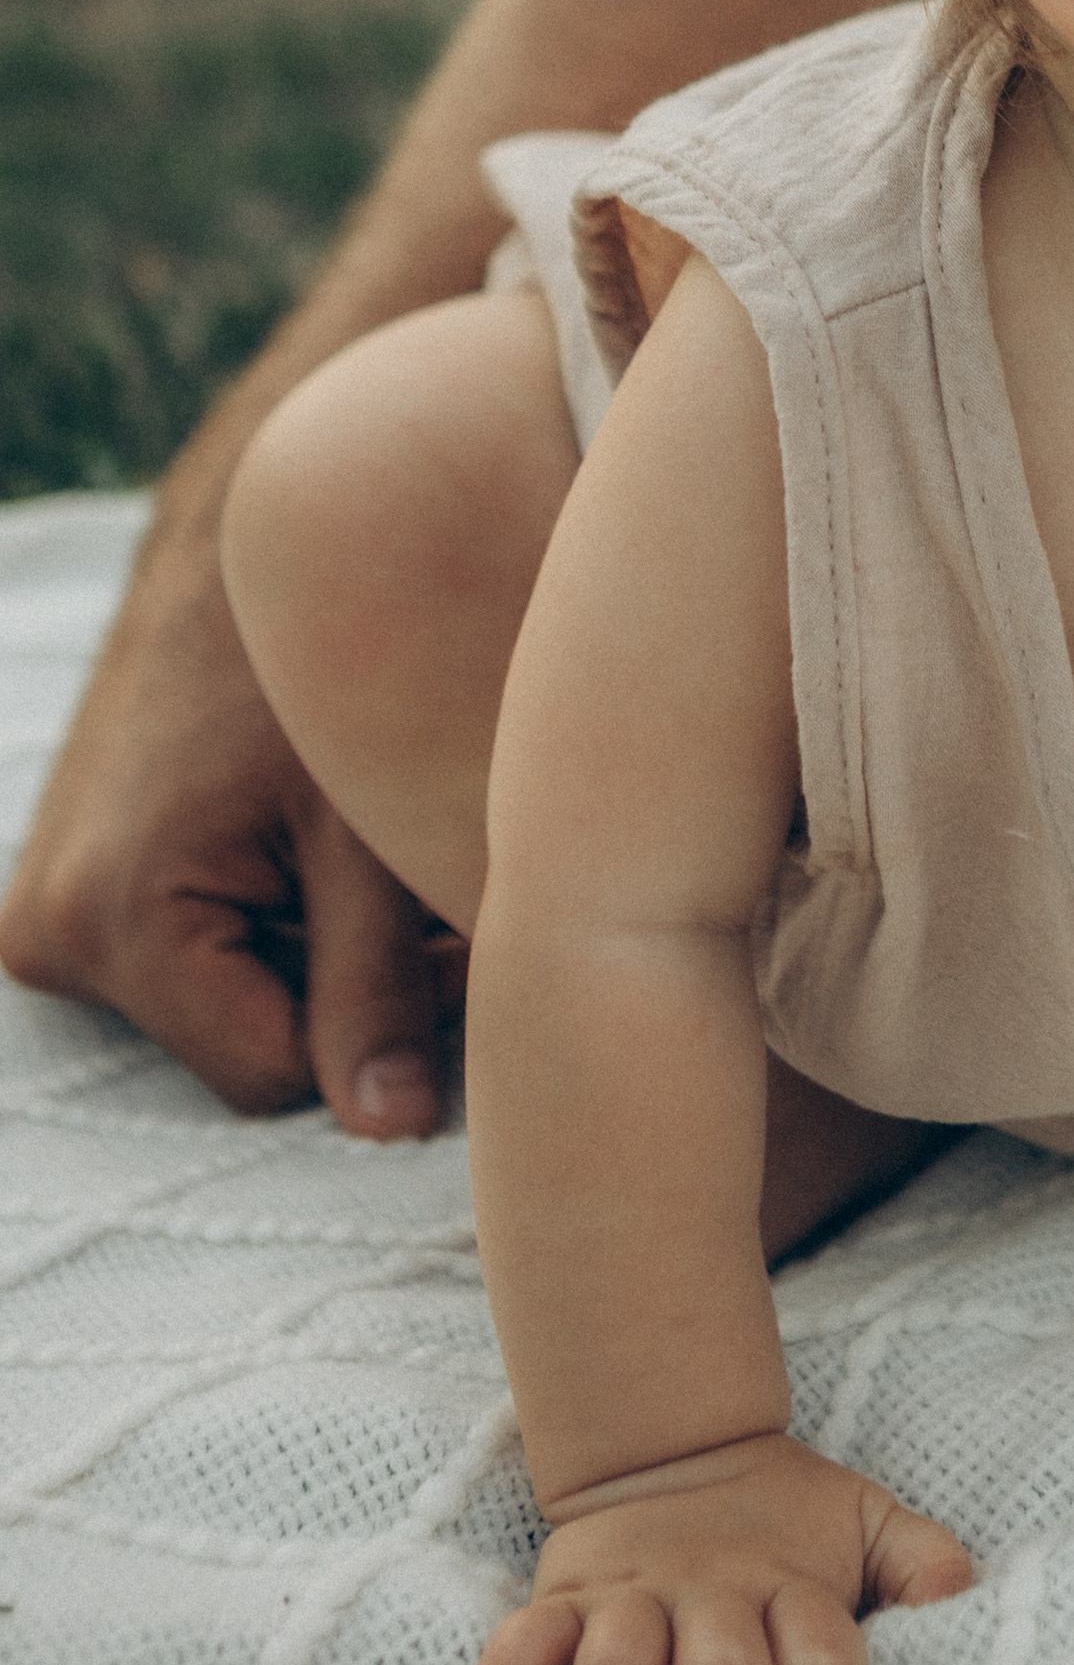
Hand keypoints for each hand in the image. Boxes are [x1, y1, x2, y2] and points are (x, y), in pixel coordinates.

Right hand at [0, 515, 452, 1138]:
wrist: (257, 533)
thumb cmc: (329, 665)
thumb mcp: (370, 828)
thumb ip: (378, 987)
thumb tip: (389, 1131)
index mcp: (113, 915)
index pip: (272, 1073)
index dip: (376, 1021)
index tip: (432, 927)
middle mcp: (52, 927)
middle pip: (241, 1042)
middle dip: (337, 981)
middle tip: (396, 871)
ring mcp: (50, 906)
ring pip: (224, 1001)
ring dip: (306, 947)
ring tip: (344, 838)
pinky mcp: (71, 882)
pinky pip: (192, 952)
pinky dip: (265, 913)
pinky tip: (296, 832)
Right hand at [477, 1432, 974, 1664]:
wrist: (680, 1451)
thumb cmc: (786, 1524)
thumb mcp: (866, 1524)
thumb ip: (921, 1561)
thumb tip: (959, 1602)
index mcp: (789, 1581)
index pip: (825, 1664)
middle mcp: (707, 1592)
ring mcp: (625, 1598)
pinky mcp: (557, 1603)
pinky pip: (516, 1654)